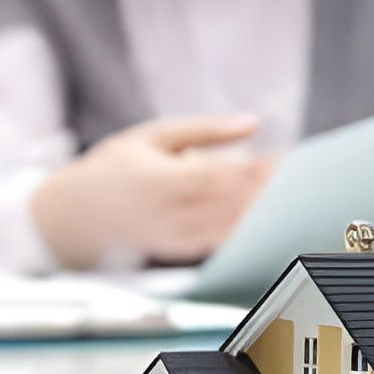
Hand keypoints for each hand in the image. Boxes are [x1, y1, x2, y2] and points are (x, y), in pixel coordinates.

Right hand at [31, 115, 272, 267]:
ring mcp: (171, 236)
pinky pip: (215, 245)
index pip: (220, 175)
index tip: (284, 159)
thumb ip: (204, 130)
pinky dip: (241, 233)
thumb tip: (251, 123)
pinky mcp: (174, 250)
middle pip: (228, 203)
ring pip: (226, 227)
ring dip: (258, 214)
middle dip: (264, 192)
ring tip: (286, 199)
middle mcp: (167, 211)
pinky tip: (262, 221)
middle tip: (298, 180)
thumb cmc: (114, 167)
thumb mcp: (153, 135)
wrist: (75, 214)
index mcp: (161, 178)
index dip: (255, 170)